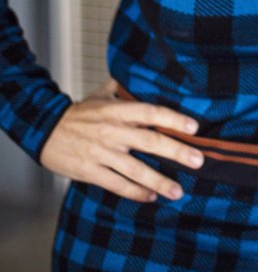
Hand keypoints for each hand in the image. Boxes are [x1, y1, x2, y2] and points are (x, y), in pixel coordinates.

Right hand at [40, 77, 203, 201]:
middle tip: (198, 161)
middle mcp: (112, 131)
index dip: (173, 119)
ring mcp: (101, 153)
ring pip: (135, 169)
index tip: (194, 127)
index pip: (150, 112)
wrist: (43, 130)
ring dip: (159, 181)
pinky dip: (135, 192)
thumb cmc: (79, 114)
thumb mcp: (101, 96)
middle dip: (176, 152)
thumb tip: (146, 74)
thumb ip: (124, 88)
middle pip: (149, 141)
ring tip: (179, 191)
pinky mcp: (90, 171)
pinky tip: (151, 197)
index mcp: (116, 110)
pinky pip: (116, 184)